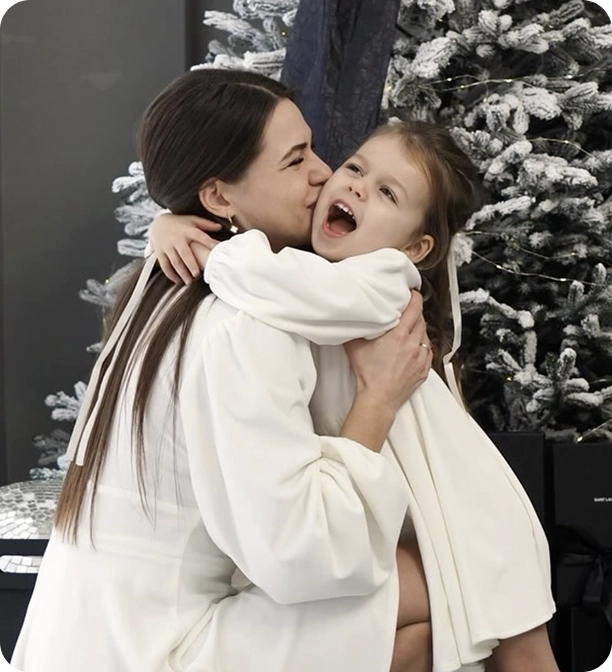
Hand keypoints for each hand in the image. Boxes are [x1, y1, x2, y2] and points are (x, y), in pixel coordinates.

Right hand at [148, 213, 221, 284]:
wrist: (158, 223)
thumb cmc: (180, 223)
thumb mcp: (192, 220)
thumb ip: (206, 224)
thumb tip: (220, 227)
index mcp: (187, 230)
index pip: (199, 235)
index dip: (207, 241)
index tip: (216, 248)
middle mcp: (177, 238)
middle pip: (184, 253)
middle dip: (190, 264)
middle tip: (197, 275)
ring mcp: (167, 246)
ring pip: (174, 261)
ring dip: (182, 273)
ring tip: (189, 282)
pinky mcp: (160, 252)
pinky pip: (164, 265)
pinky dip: (170, 274)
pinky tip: (178, 281)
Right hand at [344, 291, 431, 412]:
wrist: (378, 399)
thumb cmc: (367, 375)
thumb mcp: (355, 347)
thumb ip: (356, 330)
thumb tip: (352, 318)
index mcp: (398, 336)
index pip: (414, 309)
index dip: (414, 298)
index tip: (412, 294)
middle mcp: (413, 345)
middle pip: (421, 320)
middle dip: (415, 312)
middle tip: (407, 310)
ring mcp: (420, 358)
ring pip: (426, 335)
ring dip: (419, 329)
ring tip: (409, 329)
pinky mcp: (423, 370)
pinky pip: (428, 351)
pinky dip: (423, 346)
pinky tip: (414, 346)